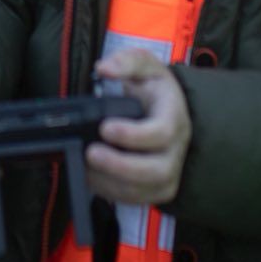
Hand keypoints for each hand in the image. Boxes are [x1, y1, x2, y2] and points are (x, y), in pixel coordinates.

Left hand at [85, 48, 191, 205]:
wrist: (167, 109)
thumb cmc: (153, 87)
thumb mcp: (145, 65)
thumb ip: (126, 61)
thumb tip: (104, 68)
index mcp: (174, 117)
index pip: (161, 133)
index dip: (133, 135)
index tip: (105, 127)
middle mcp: (175, 149)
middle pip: (156, 171)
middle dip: (121, 167)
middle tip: (91, 153)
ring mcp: (168, 172)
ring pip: (145, 191)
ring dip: (111, 183)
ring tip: (85, 166)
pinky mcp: (156, 188)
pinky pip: (136, 199)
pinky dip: (111, 192)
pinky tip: (91, 177)